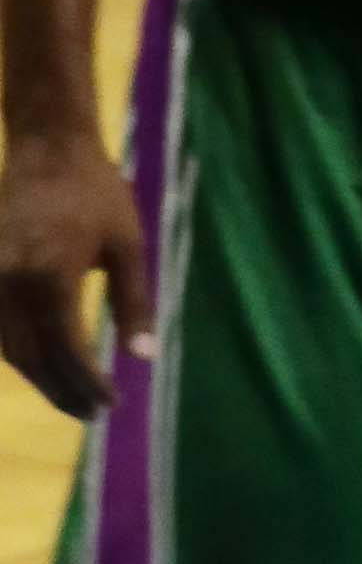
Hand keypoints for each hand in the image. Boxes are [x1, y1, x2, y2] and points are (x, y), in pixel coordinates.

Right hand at [0, 123, 149, 422]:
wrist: (48, 149)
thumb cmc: (97, 193)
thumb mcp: (128, 245)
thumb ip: (134, 303)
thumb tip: (145, 358)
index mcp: (51, 277)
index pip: (67, 349)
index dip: (87, 382)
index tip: (111, 402)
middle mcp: (12, 284)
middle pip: (33, 357)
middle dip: (62, 390)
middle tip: (92, 414)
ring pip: (9, 348)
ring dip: (39, 377)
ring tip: (72, 397)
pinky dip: (19, 353)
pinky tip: (44, 364)